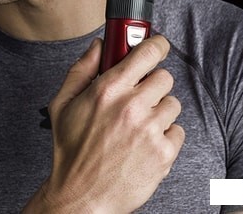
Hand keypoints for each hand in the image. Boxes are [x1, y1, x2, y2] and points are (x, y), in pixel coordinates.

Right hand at [25, 35, 183, 212]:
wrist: (81, 197)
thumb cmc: (71, 150)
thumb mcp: (63, 103)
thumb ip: (82, 68)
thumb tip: (99, 45)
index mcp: (109, 89)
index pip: (147, 53)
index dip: (157, 45)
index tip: (159, 46)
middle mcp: (132, 106)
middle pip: (165, 77)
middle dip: (153, 84)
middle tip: (140, 97)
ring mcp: (150, 131)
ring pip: (173, 104)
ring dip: (160, 111)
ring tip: (141, 125)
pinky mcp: (164, 154)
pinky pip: (179, 131)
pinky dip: (166, 136)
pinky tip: (146, 143)